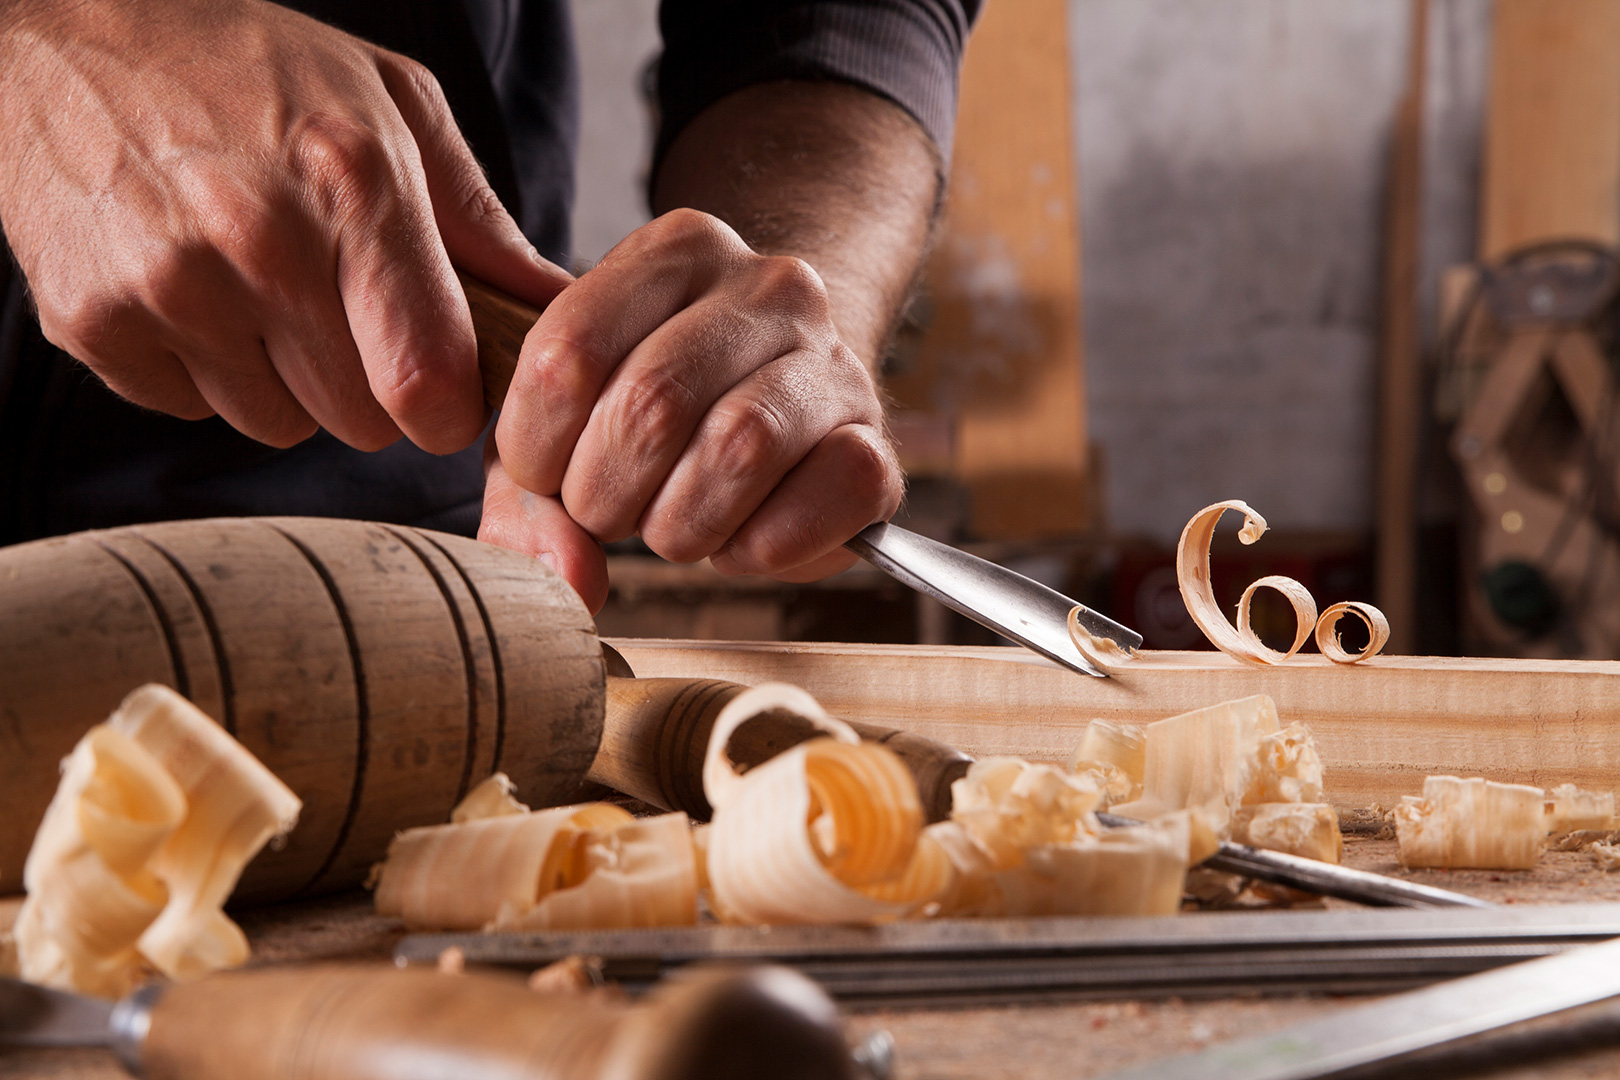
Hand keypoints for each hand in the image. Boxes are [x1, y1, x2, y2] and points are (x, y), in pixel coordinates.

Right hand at [0, 0, 568, 451]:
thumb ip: (479, 218)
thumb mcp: (388, 105)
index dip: (448, 407)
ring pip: (279, 425)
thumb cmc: (247, 68)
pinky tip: (192, 289)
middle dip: (369, 385)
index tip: (442, 390)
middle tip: (339, 309)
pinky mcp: (92, 322)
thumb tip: (557, 305)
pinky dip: (203, 370)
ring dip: (283, 380)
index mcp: (352, 178)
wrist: (62, 32)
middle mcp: (257, 239)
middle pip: (363, 421)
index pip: (427, 380)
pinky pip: (194, 409)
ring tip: (255, 285)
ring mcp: (166, 286)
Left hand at [485, 209, 902, 601]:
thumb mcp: (572, 423)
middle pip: (652, 401)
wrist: (787, 412)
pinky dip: (762, 547)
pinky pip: (819, 499)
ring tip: (674, 528)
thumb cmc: (662, 418)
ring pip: (739, 447)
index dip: (536, 444)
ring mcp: (835, 360)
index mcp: (679, 249)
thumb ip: (531, 491)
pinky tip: (741, 541)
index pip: (570, 349)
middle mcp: (769, 285)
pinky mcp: (879, 444)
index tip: (546, 475)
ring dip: (682, 524)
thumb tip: (562, 578)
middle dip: (605, 493)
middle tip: (608, 515)